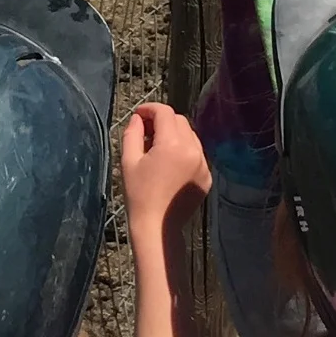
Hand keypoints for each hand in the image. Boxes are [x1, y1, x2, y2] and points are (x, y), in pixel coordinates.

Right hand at [120, 101, 210, 236]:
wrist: (158, 227)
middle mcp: (193, 151)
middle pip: (179, 121)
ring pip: (190, 136)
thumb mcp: (129, 161)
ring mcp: (203, 164)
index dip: (149, 109)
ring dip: (174, 135)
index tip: (138, 115)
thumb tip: (138, 118)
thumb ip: (133, 133)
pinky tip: (169, 165)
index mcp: (172, 145)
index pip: (165, 113)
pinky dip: (184, 151)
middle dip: (162, 121)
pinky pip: (196, 154)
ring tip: (156, 149)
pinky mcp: (207, 177)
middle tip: (145, 132)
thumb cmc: (139, 195)